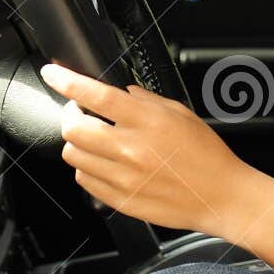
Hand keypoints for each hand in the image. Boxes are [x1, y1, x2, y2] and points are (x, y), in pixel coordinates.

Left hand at [39, 61, 256, 234]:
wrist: (220, 196)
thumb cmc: (207, 156)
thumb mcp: (182, 115)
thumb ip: (147, 101)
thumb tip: (121, 93)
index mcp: (148, 122)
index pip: (96, 96)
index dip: (68, 82)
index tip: (53, 73)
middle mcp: (132, 149)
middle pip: (73, 129)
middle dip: (70, 116)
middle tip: (79, 112)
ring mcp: (123, 177)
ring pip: (73, 156)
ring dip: (78, 143)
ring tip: (95, 140)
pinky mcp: (120, 199)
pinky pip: (84, 181)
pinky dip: (87, 168)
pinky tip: (104, 163)